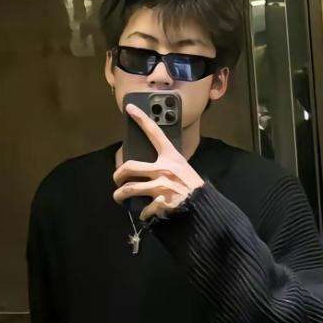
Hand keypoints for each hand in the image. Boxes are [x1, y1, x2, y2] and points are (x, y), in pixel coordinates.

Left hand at [112, 103, 204, 220]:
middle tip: (117, 180)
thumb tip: (149, 170)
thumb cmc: (193, 187)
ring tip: (118, 198)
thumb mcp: (183, 169)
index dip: (141, 118)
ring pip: (129, 189)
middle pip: (130, 167)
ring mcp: (161, 186)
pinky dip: (142, 213)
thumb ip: (167, 166)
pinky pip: (143, 209)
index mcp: (171, 157)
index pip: (154, 133)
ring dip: (119, 195)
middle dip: (118, 174)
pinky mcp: (161, 202)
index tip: (130, 108)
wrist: (205, 207)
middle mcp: (164, 169)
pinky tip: (144, 214)